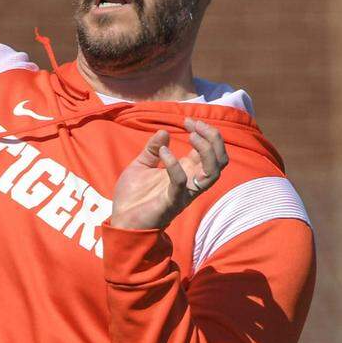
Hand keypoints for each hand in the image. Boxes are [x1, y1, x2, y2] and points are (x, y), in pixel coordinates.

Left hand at [109, 118, 228, 230]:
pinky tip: (163, 152)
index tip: (188, 121)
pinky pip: (181, 183)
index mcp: (186, 172)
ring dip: (206, 151)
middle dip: (213, 138)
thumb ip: (152, 149)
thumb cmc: (134, 196)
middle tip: (194, 125)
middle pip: (220, 161)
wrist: (121, 221)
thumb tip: (163, 132)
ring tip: (191, 135)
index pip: (210, 152)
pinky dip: (175, 165)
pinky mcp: (172, 202)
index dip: (205, 133)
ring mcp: (184, 192)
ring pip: (213, 173)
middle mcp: (191, 182)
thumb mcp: (141, 165)